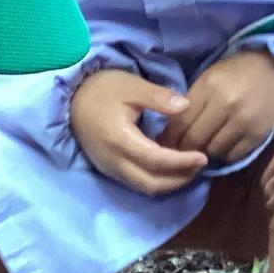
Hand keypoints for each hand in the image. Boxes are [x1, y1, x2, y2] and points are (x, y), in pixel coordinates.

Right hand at [70, 69, 208, 194]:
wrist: (71, 99)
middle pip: (152, 183)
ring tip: (190, 168)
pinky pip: (137, 183)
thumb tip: (186, 106)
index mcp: (119, 139)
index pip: (156, 160)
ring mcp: (110, 168)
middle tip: (200, 165)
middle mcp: (113, 161)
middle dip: (179, 179)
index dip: (181, 162)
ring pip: (145, 187)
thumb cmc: (101, 88)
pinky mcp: (110, 170)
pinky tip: (171, 168)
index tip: (202, 156)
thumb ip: (158, 97)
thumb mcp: (130, 85)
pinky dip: (158, 180)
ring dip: (170, 183)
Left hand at [160, 50, 273, 165]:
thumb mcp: (212, 75)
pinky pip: (232, 155)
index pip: (180, 121)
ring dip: (205, 151)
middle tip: (179, 152)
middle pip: (194, 140)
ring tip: (204, 146)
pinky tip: (224, 145)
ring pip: (212, 150)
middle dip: (183, 149)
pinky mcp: (258, 135)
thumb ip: (193, 100)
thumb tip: (171, 130)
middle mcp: (225, 105)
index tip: (164, 144)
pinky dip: (224, 153)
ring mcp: (243, 122)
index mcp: (209, 86)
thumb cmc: (241, 70)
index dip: (169, 137)